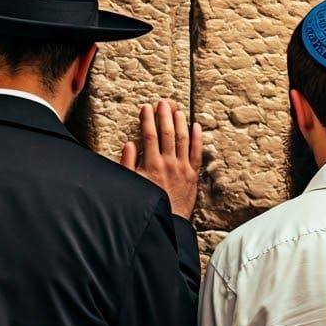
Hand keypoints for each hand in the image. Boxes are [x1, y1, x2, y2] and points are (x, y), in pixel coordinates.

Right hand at [120, 100, 202, 219]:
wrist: (168, 222)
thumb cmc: (149, 204)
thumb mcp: (132, 185)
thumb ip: (128, 164)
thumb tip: (129, 144)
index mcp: (152, 165)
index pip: (149, 135)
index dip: (147, 119)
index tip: (146, 107)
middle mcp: (168, 163)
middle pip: (167, 133)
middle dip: (164, 115)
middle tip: (163, 103)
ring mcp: (183, 168)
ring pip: (182, 139)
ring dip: (179, 122)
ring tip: (176, 109)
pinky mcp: (193, 175)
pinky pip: (196, 153)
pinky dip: (197, 138)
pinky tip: (196, 126)